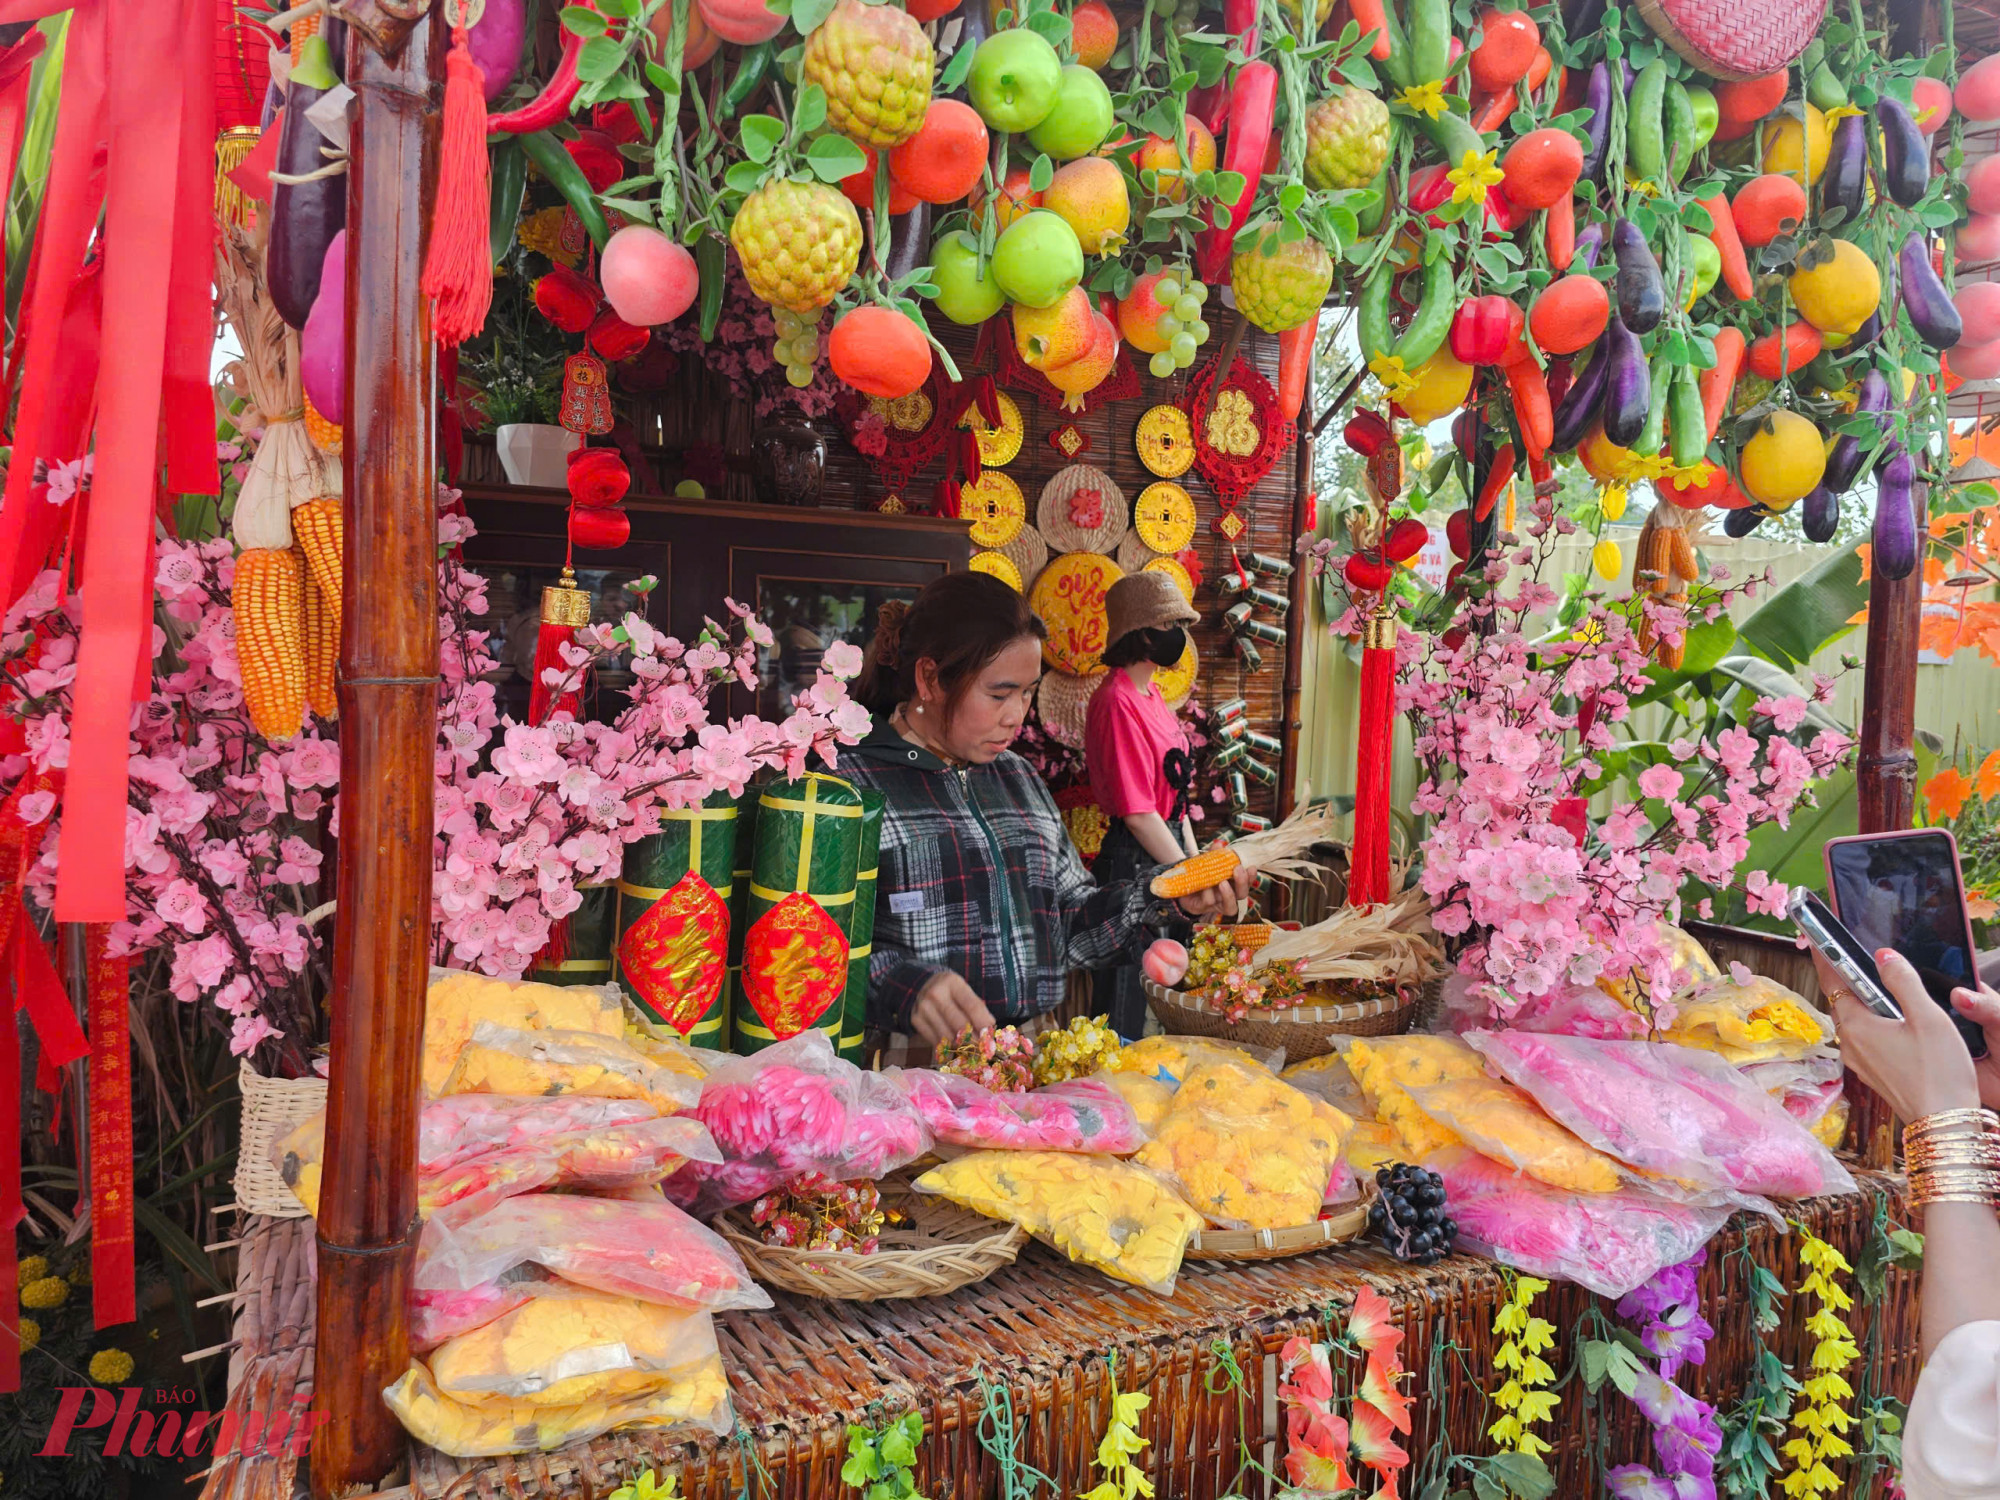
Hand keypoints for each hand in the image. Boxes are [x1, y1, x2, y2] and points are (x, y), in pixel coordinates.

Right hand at [910, 969, 992, 1047]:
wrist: (921, 986)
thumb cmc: (950, 991)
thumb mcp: (964, 991)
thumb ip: (977, 1009)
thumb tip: (988, 1034)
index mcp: (952, 982)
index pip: (972, 1006)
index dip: (984, 1024)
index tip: (991, 1038)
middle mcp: (936, 993)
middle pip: (960, 1025)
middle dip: (975, 1041)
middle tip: (984, 1051)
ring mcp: (924, 1007)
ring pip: (948, 1037)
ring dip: (962, 1047)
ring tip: (971, 1050)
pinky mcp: (916, 1020)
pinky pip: (936, 1042)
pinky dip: (948, 1048)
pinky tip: (955, 1047)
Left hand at [1173, 863, 1256, 918]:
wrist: (1179, 886)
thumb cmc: (1198, 875)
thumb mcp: (1205, 863)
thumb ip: (1213, 855)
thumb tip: (1219, 845)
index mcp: (1232, 884)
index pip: (1247, 882)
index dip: (1251, 877)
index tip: (1251, 867)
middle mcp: (1228, 896)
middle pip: (1242, 895)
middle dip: (1242, 883)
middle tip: (1237, 870)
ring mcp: (1217, 905)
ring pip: (1230, 905)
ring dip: (1227, 894)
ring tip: (1222, 883)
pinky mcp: (1204, 908)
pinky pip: (1209, 902)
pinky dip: (1208, 894)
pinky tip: (1205, 887)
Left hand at [1815, 946, 1982, 1121]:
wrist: (1944, 1124)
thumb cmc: (1940, 1072)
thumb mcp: (1927, 1018)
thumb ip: (1903, 982)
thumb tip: (1882, 956)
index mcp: (1856, 1025)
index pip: (1832, 981)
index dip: (1827, 957)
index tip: (1820, 939)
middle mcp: (1850, 1044)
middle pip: (1841, 1000)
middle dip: (1846, 978)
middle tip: (1852, 956)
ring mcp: (1860, 1061)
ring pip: (1854, 1020)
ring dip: (1861, 1002)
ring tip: (1878, 985)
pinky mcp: (1873, 1073)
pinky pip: (1865, 1038)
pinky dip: (1872, 1022)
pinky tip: (1894, 1021)